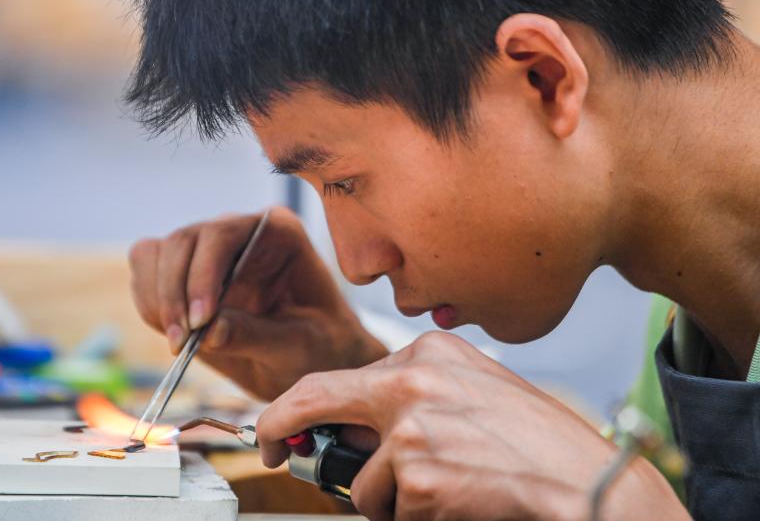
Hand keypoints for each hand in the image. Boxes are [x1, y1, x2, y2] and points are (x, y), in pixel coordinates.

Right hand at [128, 207, 386, 399]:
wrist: (315, 362)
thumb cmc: (323, 347)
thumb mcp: (300, 347)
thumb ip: (257, 336)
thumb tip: (210, 331)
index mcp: (277, 232)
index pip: (223, 233)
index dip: (202, 274)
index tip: (199, 321)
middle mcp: (239, 232)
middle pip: (182, 241)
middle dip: (174, 292)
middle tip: (182, 343)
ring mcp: (209, 253)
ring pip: (155, 254)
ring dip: (158, 300)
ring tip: (179, 345)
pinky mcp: (186, 278)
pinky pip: (147, 278)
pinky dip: (151, 307)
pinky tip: (175, 339)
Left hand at [257, 331, 687, 520]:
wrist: (590, 484)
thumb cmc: (544, 445)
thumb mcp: (475, 395)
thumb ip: (413, 402)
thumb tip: (349, 429)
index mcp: (429, 354)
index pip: (343, 376)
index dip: (307, 407)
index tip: (287, 425)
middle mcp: (413, 381)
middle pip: (315, 398)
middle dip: (279, 426)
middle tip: (267, 449)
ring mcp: (412, 427)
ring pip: (365, 480)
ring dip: (391, 501)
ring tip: (448, 494)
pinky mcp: (417, 474)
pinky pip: (392, 512)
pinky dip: (417, 519)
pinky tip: (460, 504)